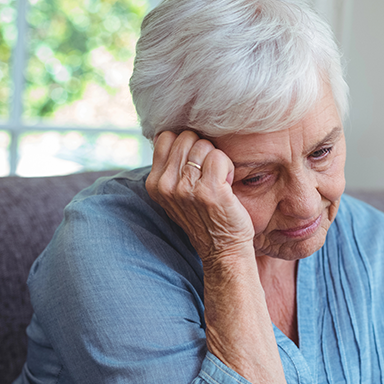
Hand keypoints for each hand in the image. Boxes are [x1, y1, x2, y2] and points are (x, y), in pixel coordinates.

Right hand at [146, 130, 254, 261]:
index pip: (166, 137)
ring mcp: (186, 188)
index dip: (185, 144)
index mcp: (154, 183)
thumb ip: (170, 167)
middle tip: (208, 175)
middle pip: (186, 137)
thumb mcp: (176, 194)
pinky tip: (227, 185)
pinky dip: (228, 167)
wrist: (222, 250)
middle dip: (202, 150)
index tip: (195, 165)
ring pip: (204, 145)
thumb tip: (171, 133)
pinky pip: (219, 157)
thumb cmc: (205, 218)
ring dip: (217, 159)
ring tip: (218, 181)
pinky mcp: (209, 191)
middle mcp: (166, 185)